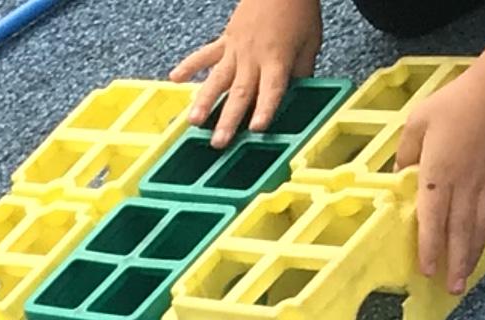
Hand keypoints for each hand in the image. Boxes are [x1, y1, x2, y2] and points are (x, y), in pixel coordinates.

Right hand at [173, 0, 321, 144]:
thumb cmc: (299, 10)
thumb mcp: (310, 42)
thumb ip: (302, 71)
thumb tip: (299, 95)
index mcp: (277, 59)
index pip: (271, 89)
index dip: (265, 108)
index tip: (257, 128)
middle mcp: (253, 58)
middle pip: (240, 92)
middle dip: (228, 119)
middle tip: (218, 142)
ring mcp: (235, 50)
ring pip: (218, 79)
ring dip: (204, 101)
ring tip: (193, 121)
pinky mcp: (225, 40)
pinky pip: (205, 54)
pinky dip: (188, 65)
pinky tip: (174, 78)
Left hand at [394, 43, 484, 292]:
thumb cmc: (456, 101)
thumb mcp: (417, 122)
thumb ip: (406, 152)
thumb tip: (399, 175)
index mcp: (439, 175)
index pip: (432, 220)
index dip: (430, 248)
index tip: (427, 271)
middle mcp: (465, 184)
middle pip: (459, 230)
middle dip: (455, 262)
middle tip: (452, 288)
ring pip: (482, 223)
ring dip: (475, 251)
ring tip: (470, 274)